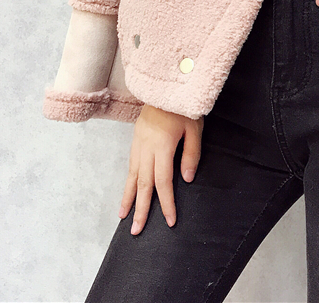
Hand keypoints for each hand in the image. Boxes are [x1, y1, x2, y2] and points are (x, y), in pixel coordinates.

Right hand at [119, 104, 203, 234]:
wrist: (165, 86)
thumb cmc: (183, 107)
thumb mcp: (194, 128)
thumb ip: (191, 154)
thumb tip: (186, 180)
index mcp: (162, 146)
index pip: (163, 182)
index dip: (166, 203)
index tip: (169, 221)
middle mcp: (146, 148)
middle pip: (143, 184)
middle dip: (141, 209)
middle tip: (137, 231)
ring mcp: (138, 144)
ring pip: (132, 177)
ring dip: (128, 199)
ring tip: (124, 218)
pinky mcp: (135, 140)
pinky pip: (130, 166)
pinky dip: (127, 182)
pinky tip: (127, 193)